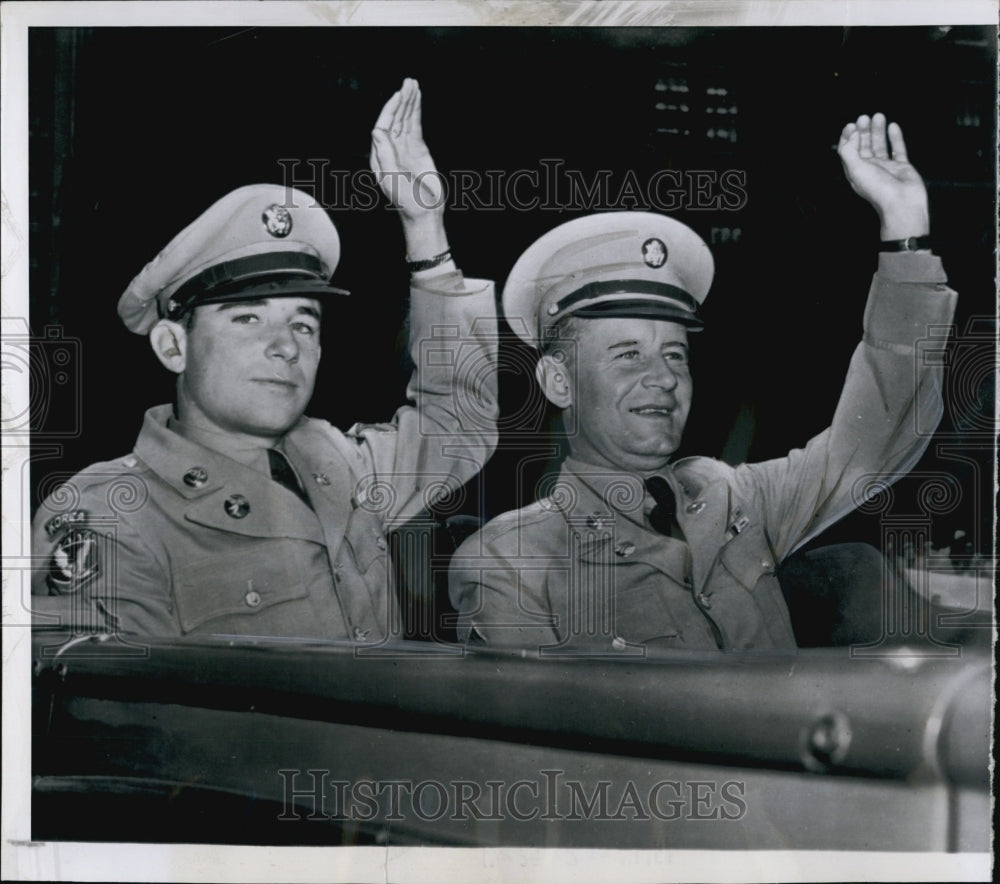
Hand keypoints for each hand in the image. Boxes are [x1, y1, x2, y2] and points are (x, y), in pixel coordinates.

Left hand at [371, 79, 448, 258]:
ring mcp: (405, 148)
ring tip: (414, 83)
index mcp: (380, 156)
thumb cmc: (406, 201)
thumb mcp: (392, 178)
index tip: (399, 96)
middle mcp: (390, 149)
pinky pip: (415, 126)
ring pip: (406, 120)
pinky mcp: (418, 150)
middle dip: (402, 100)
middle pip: (395, 119)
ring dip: (409, 102)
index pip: (383, 127)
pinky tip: (418, 99)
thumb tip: (377, 131)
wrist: (424, 213)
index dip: (390, 110)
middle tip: (409, 81)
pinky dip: (416, 112)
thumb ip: (385, 154)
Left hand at [837, 113, 928, 239]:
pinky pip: (898, 149)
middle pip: (864, 146)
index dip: (847, 138)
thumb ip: (849, 151)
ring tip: (878, 116)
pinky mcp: (902, 167)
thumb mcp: (856, 169)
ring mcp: (886, 168)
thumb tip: (851, 135)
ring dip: (878, 131)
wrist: (902, 202)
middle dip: (863, 131)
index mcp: (855, 172)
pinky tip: (893, 126)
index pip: (848, 152)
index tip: (851, 125)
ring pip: (880, 145)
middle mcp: (870, 169)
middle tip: (864, 117)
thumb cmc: (878, 189)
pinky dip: (895, 137)